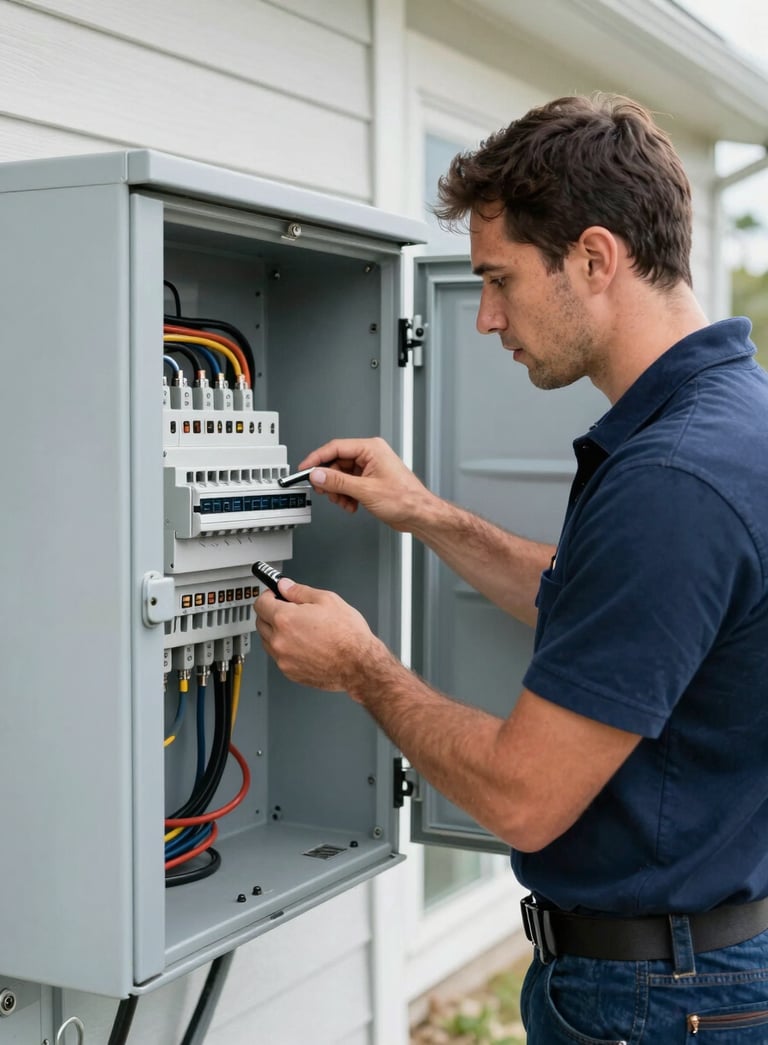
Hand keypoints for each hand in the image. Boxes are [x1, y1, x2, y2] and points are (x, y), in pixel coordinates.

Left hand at [254, 577, 380, 694]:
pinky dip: (285, 648)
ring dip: (276, 632)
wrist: (359, 664)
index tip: (273, 595)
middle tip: (286, 609)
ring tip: (299, 628)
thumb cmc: (349, 636)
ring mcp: (283, 659)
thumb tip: (286, 586)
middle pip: (260, 622)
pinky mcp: (290, 672)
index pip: (260, 604)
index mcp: (285, 619)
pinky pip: (279, 656)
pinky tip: (303, 643)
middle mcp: (280, 641)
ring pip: (267, 641)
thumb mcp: (327, 600)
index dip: (267, 595)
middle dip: (270, 613)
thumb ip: (300, 591)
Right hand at [298, 436, 433, 531]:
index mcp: (371, 449)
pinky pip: (349, 484)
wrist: (419, 514)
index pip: (336, 447)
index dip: (317, 458)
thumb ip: (338, 482)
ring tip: (344, 501)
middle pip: (337, 463)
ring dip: (338, 491)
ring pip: (341, 476)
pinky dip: (346, 496)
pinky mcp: (370, 481)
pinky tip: (352, 505)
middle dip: (329, 480)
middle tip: (324, 491)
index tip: (304, 468)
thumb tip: (318, 475)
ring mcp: (370, 468)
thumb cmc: (405, 499)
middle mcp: (370, 456)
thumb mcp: (365, 490)